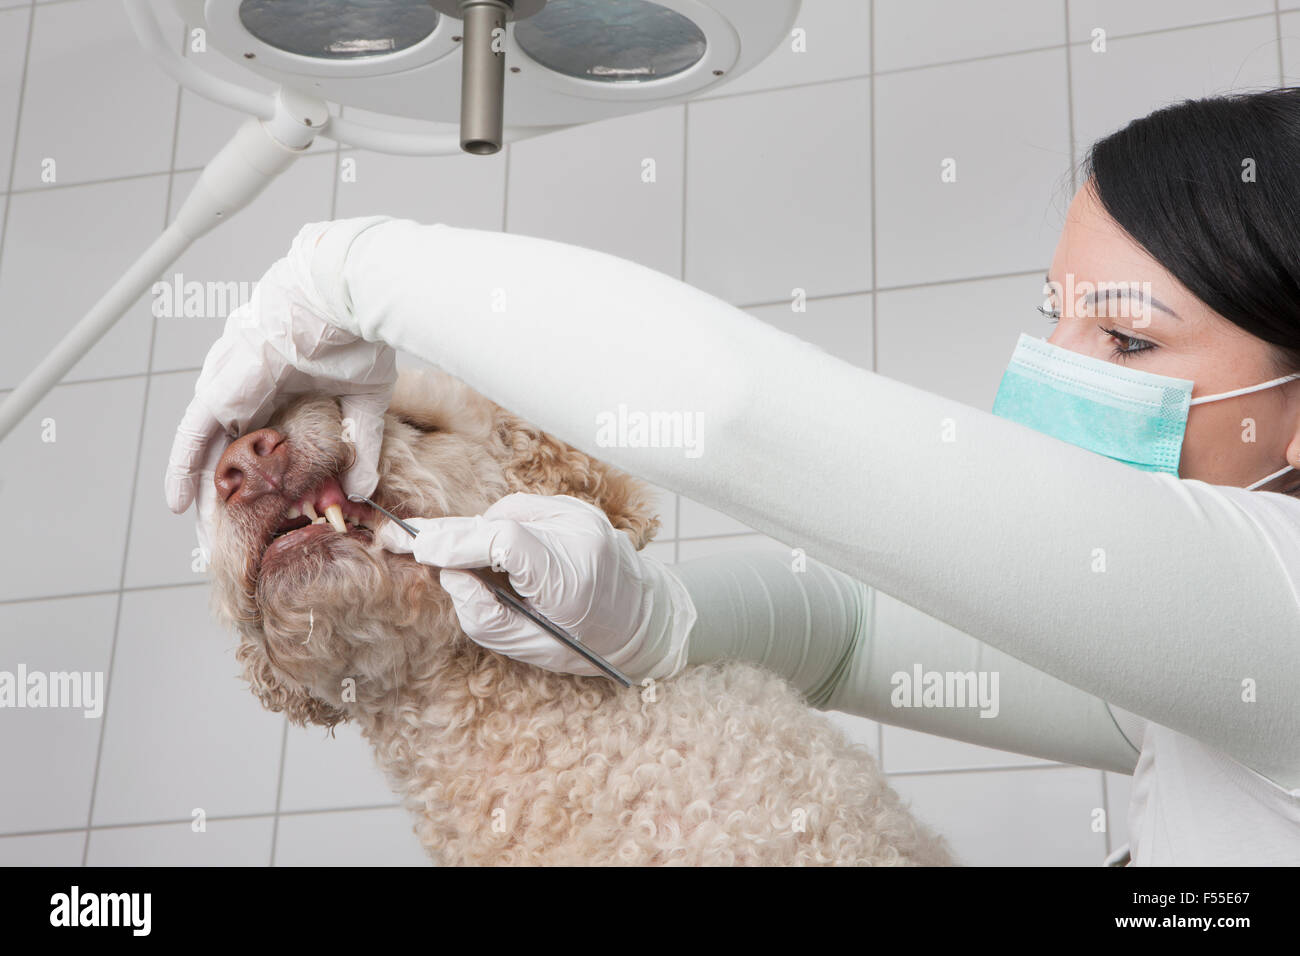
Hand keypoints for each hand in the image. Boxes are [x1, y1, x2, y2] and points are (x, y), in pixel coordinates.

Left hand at [165, 246, 396, 559]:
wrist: (341, 299)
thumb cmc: (357, 335)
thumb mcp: (366, 403)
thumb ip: (363, 448)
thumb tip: (363, 490)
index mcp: (286, 387)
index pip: (267, 443)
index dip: (267, 480)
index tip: (273, 514)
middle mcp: (253, 389)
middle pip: (233, 451)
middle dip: (231, 496)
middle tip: (232, 536)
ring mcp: (233, 388)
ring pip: (211, 449)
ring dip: (208, 491)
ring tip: (208, 534)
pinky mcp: (220, 390)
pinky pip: (192, 436)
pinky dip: (184, 469)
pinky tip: (179, 504)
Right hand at [376, 493, 694, 680]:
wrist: (643, 618)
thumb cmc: (587, 642)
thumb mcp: (533, 647)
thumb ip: (485, 616)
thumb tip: (449, 576)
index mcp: (571, 576)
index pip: (505, 541)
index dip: (456, 543)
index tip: (419, 549)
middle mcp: (579, 536)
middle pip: (498, 522)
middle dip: (449, 533)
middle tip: (404, 539)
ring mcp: (581, 517)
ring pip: (505, 514)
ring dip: (477, 534)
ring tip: (458, 558)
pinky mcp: (577, 509)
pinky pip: (521, 511)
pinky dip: (500, 528)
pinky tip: (496, 553)